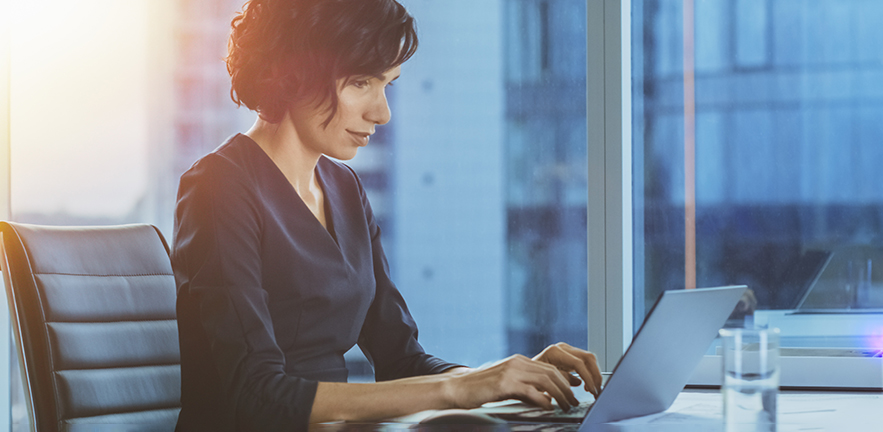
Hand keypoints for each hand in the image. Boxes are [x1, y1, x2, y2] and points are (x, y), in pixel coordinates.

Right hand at [444, 354, 579, 411]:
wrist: (458, 388)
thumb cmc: (482, 390)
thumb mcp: (508, 386)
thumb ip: (526, 389)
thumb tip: (547, 399)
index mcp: (519, 361)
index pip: (550, 368)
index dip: (565, 382)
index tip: (572, 395)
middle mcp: (517, 362)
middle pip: (552, 373)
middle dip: (567, 389)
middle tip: (573, 403)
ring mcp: (511, 371)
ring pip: (545, 380)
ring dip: (560, 395)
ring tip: (565, 406)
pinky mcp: (504, 383)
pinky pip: (531, 390)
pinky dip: (543, 400)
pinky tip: (548, 407)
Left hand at [533, 342, 602, 396]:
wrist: (522, 376)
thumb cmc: (529, 380)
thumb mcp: (543, 382)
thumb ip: (560, 380)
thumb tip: (578, 383)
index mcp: (554, 352)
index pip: (579, 363)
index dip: (588, 378)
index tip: (592, 390)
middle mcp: (561, 348)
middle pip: (588, 358)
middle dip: (595, 376)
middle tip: (597, 392)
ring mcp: (566, 350)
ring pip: (589, 359)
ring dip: (594, 375)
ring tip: (593, 390)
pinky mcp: (569, 356)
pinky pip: (585, 363)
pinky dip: (590, 374)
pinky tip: (587, 386)